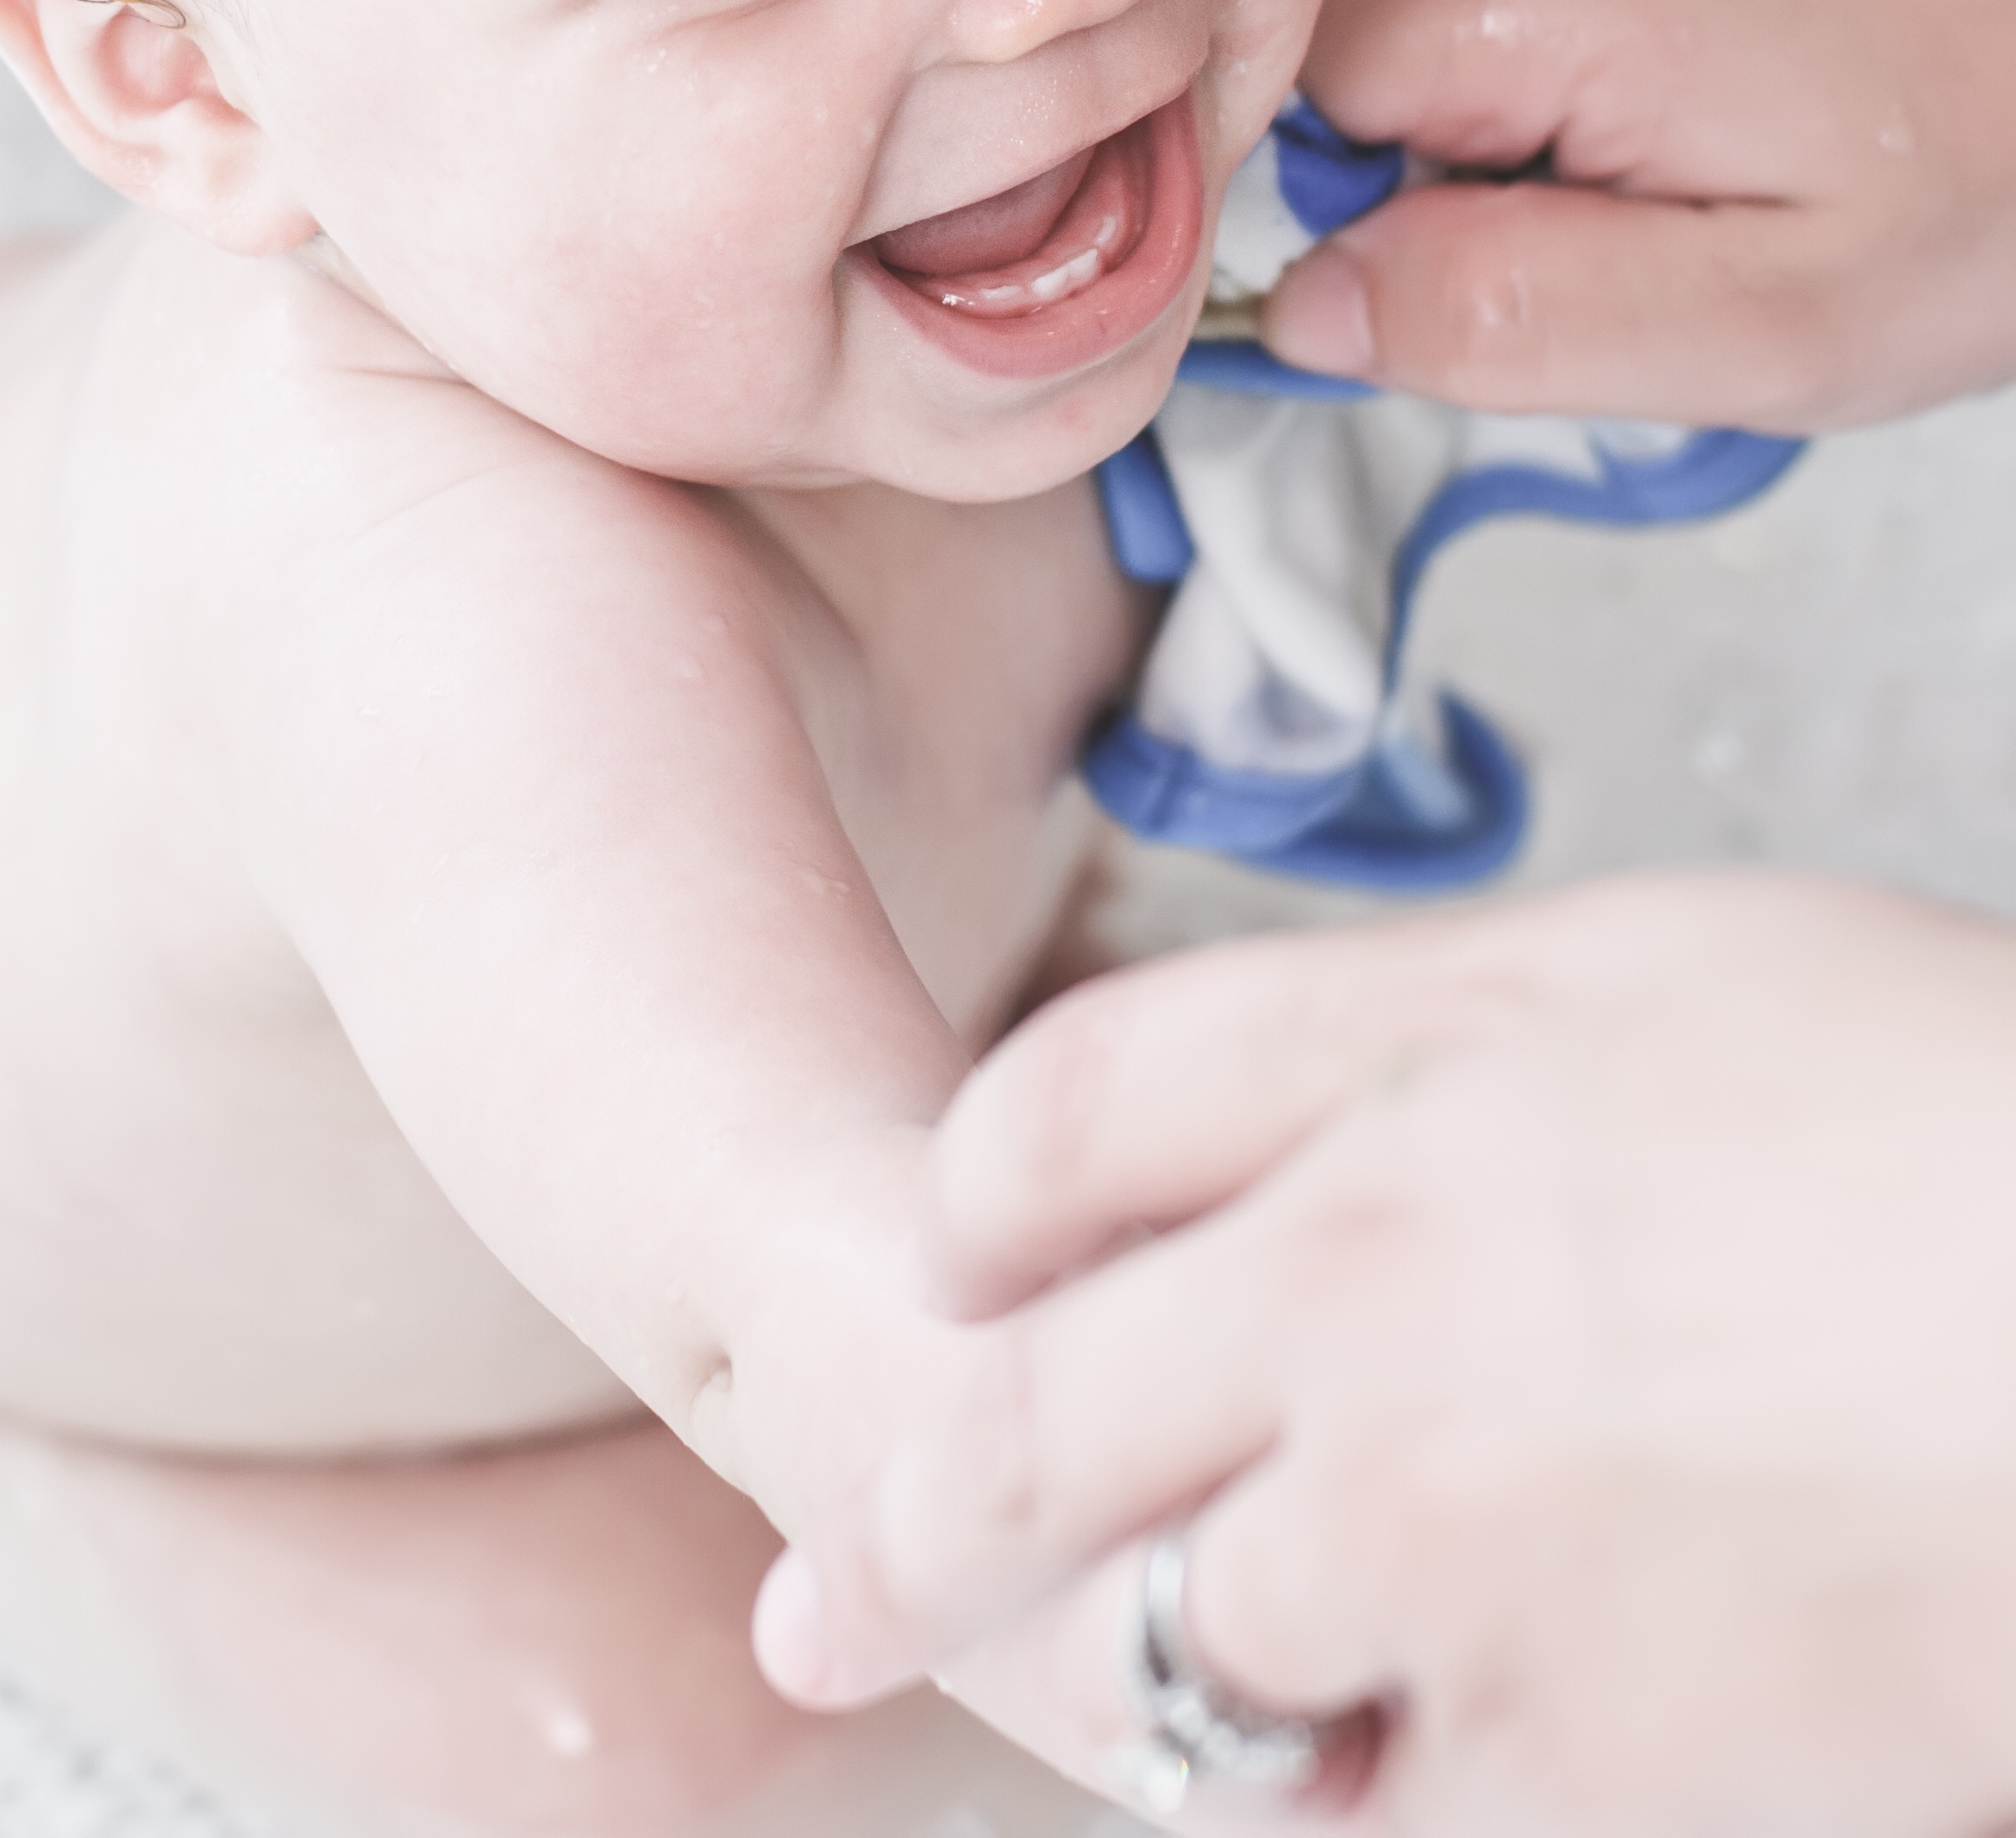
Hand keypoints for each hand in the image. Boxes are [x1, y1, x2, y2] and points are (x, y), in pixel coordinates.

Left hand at [753, 877, 2015, 1837]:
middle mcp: (1361, 1288)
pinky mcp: (1553, 1762)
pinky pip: (1370, 1821)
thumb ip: (1440, 1031)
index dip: (981, 1200)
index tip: (959, 1264)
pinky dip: (1383, 1807)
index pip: (1062, 1109)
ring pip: (1184, 1653)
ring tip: (1262, 1699)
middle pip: (1031, 1415)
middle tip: (822, 1612)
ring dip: (1196, 1690)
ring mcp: (1431, 1538)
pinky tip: (1439, 1768)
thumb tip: (1295, 1110)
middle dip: (903, 1533)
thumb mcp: (1680, 969)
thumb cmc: (1964, 1134)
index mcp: (1400, 1068)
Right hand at [1259, 0, 2015, 427]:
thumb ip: (1509, 321)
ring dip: (1346, 13)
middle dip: (1283, 86)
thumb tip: (1310, 309)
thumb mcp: (1767, 329)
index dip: (1264, 182)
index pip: (1249, 69)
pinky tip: (1534, 57)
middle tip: (1416, 209)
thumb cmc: (1998, 178)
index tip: (1349, 258)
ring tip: (1484, 138)